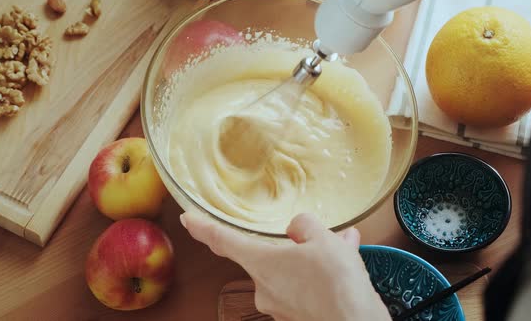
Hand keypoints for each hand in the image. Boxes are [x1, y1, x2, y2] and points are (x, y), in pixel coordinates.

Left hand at [180, 212, 390, 320]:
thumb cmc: (336, 283)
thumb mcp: (324, 240)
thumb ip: (305, 227)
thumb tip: (299, 229)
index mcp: (262, 263)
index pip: (223, 241)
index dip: (203, 228)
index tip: (187, 219)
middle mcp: (265, 288)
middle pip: (270, 258)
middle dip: (295, 248)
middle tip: (321, 241)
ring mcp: (279, 307)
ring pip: (292, 275)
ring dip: (312, 264)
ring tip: (343, 256)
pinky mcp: (296, 318)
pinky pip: (304, 291)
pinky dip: (320, 281)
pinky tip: (344, 277)